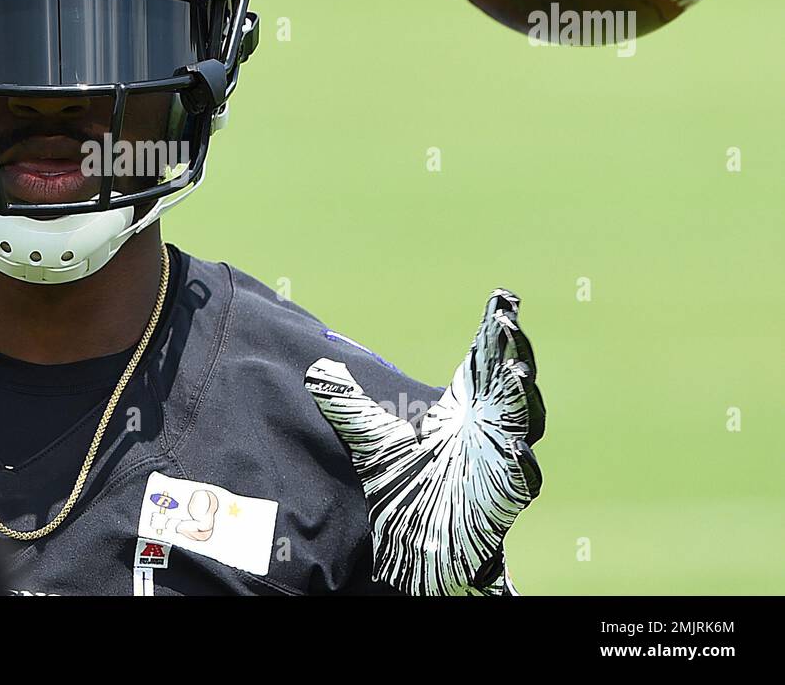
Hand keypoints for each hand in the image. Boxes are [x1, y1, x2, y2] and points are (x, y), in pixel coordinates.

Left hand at [304, 289, 544, 594]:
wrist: (415, 542)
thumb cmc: (405, 482)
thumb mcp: (372, 437)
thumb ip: (349, 404)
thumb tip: (315, 371)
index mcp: (469, 404)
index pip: (487, 357)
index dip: (498, 329)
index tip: (503, 297)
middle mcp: (493, 426)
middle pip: (512, 381)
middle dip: (515, 352)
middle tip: (508, 325)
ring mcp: (503, 459)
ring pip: (524, 424)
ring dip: (525, 399)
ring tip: (518, 370)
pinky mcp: (504, 497)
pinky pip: (521, 478)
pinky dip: (522, 463)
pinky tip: (517, 449)